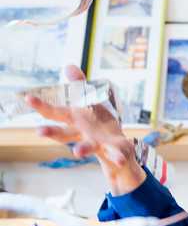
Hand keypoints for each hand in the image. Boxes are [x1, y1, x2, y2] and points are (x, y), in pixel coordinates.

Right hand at [26, 65, 145, 194]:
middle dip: (52, 133)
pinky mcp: (113, 150)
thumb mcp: (89, 103)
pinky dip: (117, 157)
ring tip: (77, 152)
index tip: (28, 98)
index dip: (42, 106)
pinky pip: (115, 154)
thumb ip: (79, 85)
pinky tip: (120, 160)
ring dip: (82, 149)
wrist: (116, 149)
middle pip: (65, 134)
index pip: (56, 113)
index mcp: (75, 121)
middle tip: (38, 131)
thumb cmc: (97, 125)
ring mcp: (97, 143)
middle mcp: (82, 134)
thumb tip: (68, 65)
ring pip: (88, 146)